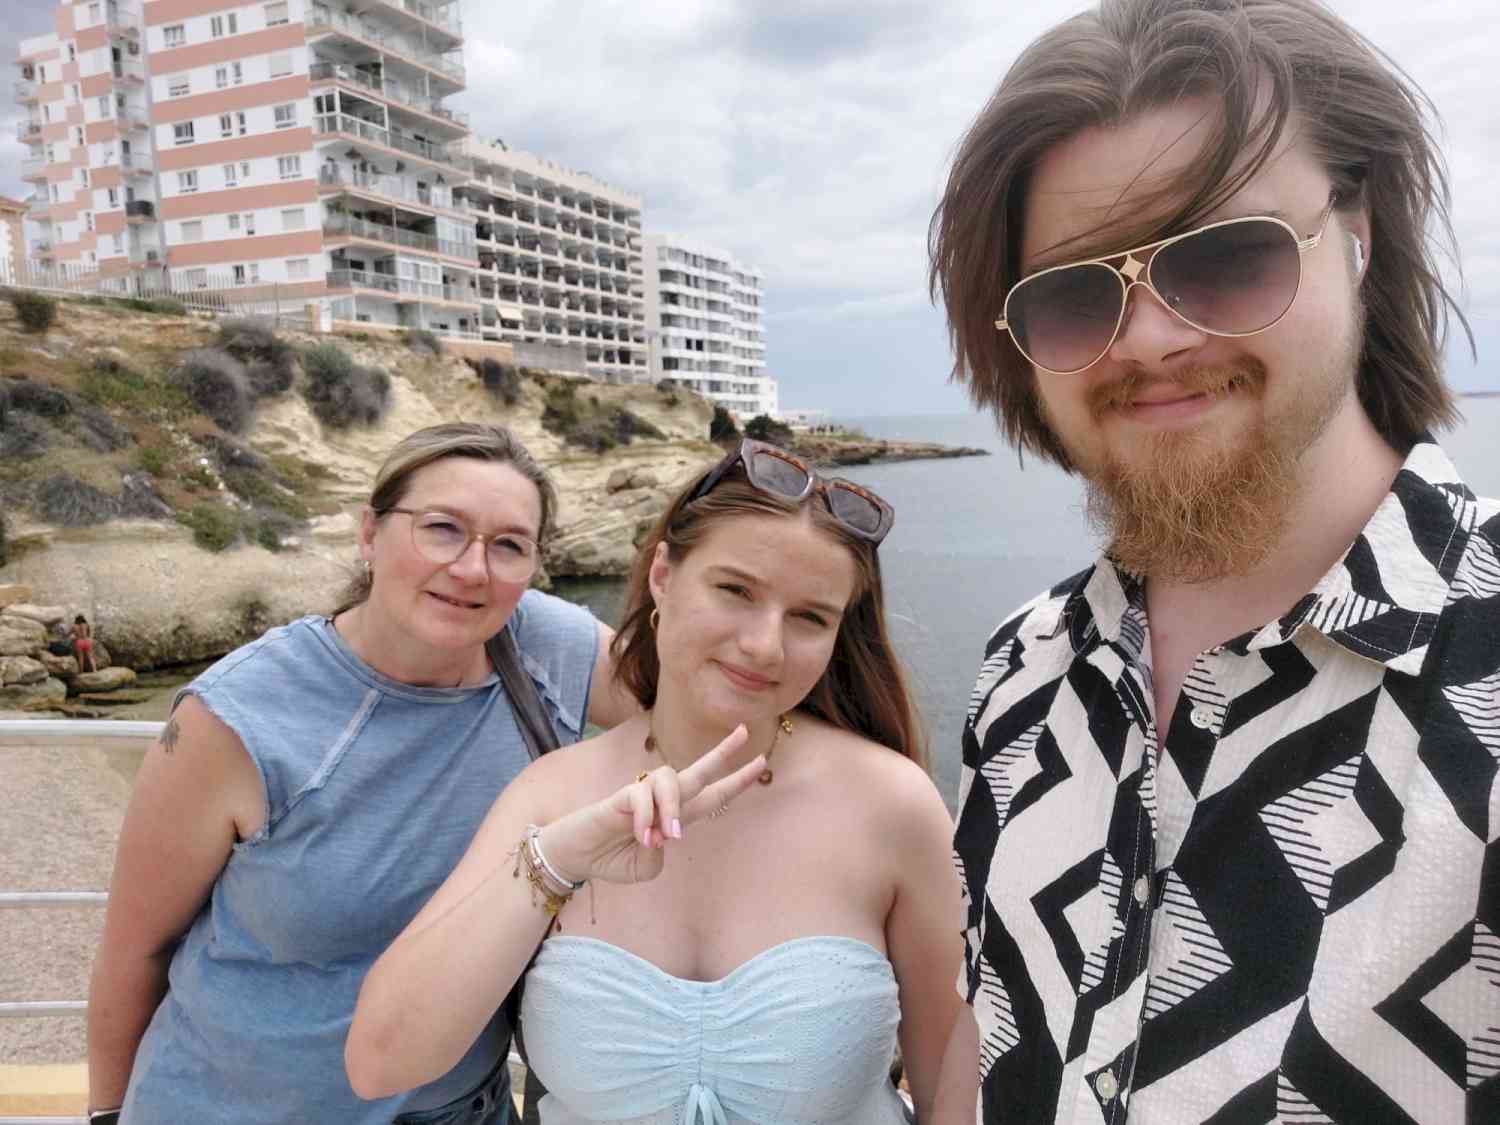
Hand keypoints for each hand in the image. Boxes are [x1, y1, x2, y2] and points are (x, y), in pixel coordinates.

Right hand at [539, 726, 764, 884]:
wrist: (575, 858)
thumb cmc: (611, 859)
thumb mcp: (646, 867)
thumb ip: (661, 853)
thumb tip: (664, 831)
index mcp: (675, 818)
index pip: (712, 796)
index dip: (736, 782)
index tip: (760, 764)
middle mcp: (662, 801)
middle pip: (698, 771)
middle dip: (723, 754)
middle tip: (745, 732)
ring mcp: (641, 796)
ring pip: (671, 779)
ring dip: (673, 808)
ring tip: (668, 837)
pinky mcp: (619, 796)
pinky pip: (640, 795)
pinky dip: (645, 818)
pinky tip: (641, 837)